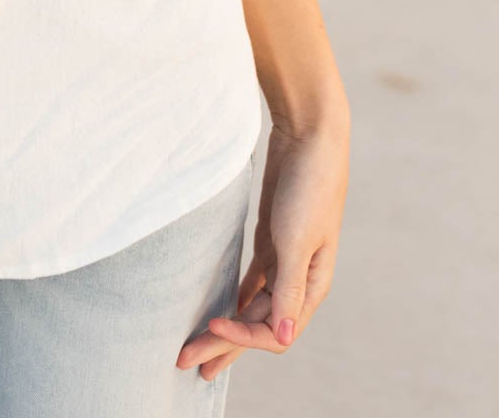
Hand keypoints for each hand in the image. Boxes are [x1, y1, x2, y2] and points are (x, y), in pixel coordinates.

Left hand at [176, 113, 349, 381]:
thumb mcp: (297, 238)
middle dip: (225, 346)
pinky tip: (221, 311)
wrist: (310, 135)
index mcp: (312, 284)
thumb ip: (290, 288)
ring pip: (254, 306)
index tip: (209, 326)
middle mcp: (300, 278)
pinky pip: (254, 281)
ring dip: (228, 326)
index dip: (242, 337)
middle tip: (186, 364)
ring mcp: (284, 258)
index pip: (276, 332)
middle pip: (260, 325)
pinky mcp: (270, 237)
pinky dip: (238, 299)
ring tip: (198, 347)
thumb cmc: (309, 186)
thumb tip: (285, 339)